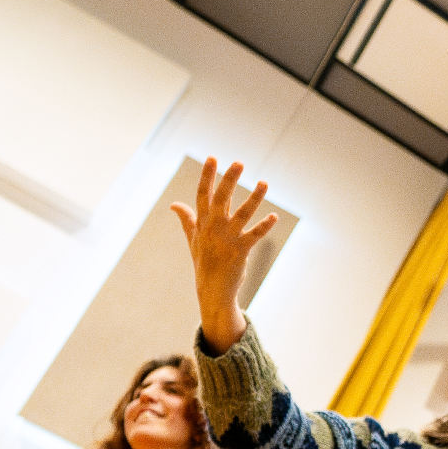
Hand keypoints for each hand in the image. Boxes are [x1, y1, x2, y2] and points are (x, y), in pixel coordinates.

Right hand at [171, 159, 279, 351]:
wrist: (212, 290)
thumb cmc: (203, 262)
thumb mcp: (193, 239)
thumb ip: (187, 219)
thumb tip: (174, 204)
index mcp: (202, 223)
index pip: (202, 195)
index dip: (207, 176)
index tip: (213, 158)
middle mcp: (213, 228)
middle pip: (221, 199)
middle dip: (229, 180)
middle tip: (239, 163)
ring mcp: (227, 239)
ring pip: (242, 214)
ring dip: (254, 198)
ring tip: (264, 183)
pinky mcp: (240, 251)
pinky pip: (254, 235)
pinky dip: (264, 226)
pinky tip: (274, 217)